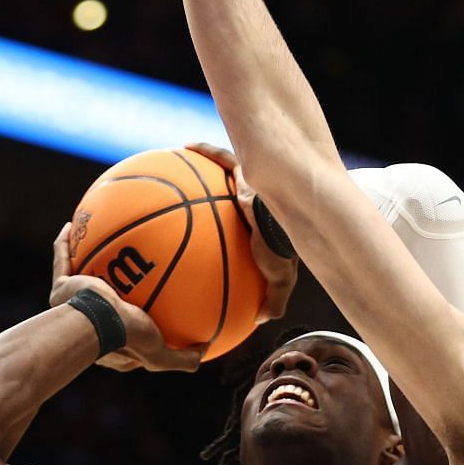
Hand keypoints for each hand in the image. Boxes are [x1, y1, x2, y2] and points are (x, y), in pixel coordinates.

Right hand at [49, 223, 205, 372]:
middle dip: (107, 279)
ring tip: (93, 236)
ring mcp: (72, 302)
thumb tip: (206, 348)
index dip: (133, 312)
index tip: (148, 297)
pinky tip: (71, 225)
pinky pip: (62, 260)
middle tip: (121, 261)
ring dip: (82, 258)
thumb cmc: (128, 340)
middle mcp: (88, 318)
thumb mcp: (161, 354)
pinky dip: (64, 244)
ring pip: (76, 274)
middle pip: (99, 294)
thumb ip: (183, 357)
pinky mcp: (61, 288)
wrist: (96, 326)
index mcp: (109, 336)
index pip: (122, 325)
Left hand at [186, 143, 298, 324]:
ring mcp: (251, 183)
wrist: (286, 216)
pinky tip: (185, 145)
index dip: (236, 220)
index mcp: (261, 223)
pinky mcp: (246, 168)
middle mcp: (255, 201)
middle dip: (214, 188)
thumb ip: (273, 299)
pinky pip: (220, 155)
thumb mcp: (280, 279)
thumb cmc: (282, 246)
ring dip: (205, 163)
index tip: (211, 227)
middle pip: (233, 191)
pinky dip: (203, 150)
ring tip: (177, 160)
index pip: (248, 219)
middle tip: (188, 192)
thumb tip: (260, 319)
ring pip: (226, 168)